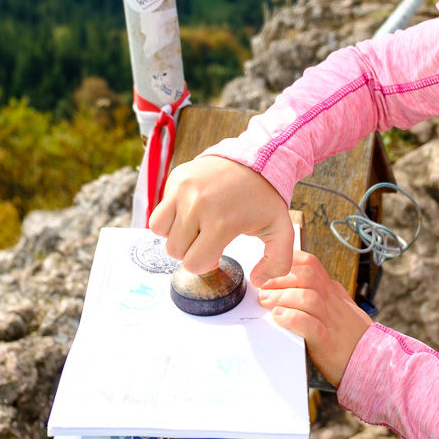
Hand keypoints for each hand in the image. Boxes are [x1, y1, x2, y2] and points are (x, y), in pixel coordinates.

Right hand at [148, 155, 294, 285]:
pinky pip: (158, 213)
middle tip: (208, 239)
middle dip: (191, 251)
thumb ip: (278, 262)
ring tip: (196, 227)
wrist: (256, 158)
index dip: (205, 264)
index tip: (216, 253)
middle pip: (175, 251)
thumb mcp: (281, 229)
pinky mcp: (176, 179)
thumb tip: (258, 281)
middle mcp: (198, 206)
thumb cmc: (265, 197)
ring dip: (177, 236)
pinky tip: (188, 214)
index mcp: (222, 222)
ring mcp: (183, 191)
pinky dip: (168, 219)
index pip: (194, 263)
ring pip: (161, 233)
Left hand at [257, 249, 372, 386]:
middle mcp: (332, 301)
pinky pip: (308, 323)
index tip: (267, 269)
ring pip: (307, 296)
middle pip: (307, 275)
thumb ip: (325, 296)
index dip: (286, 261)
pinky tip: (279, 318)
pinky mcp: (327, 340)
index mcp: (332, 292)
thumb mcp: (341, 309)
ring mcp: (331, 319)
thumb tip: (306, 285)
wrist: (374, 362)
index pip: (310, 264)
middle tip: (262, 287)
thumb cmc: (354, 338)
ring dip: (282, 296)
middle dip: (280, 277)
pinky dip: (291, 318)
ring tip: (266, 301)